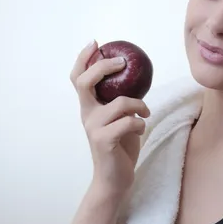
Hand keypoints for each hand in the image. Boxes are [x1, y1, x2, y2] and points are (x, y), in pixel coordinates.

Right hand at [70, 40, 150, 196]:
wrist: (115, 180)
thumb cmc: (120, 146)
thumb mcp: (118, 119)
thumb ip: (119, 101)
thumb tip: (135, 78)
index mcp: (89, 107)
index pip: (78, 78)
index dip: (83, 59)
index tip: (95, 43)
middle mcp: (87, 115)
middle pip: (85, 82)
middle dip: (104, 67)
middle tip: (122, 63)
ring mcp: (93, 128)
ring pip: (120, 103)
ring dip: (139, 106)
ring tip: (144, 114)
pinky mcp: (103, 141)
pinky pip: (128, 122)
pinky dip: (140, 123)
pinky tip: (141, 128)